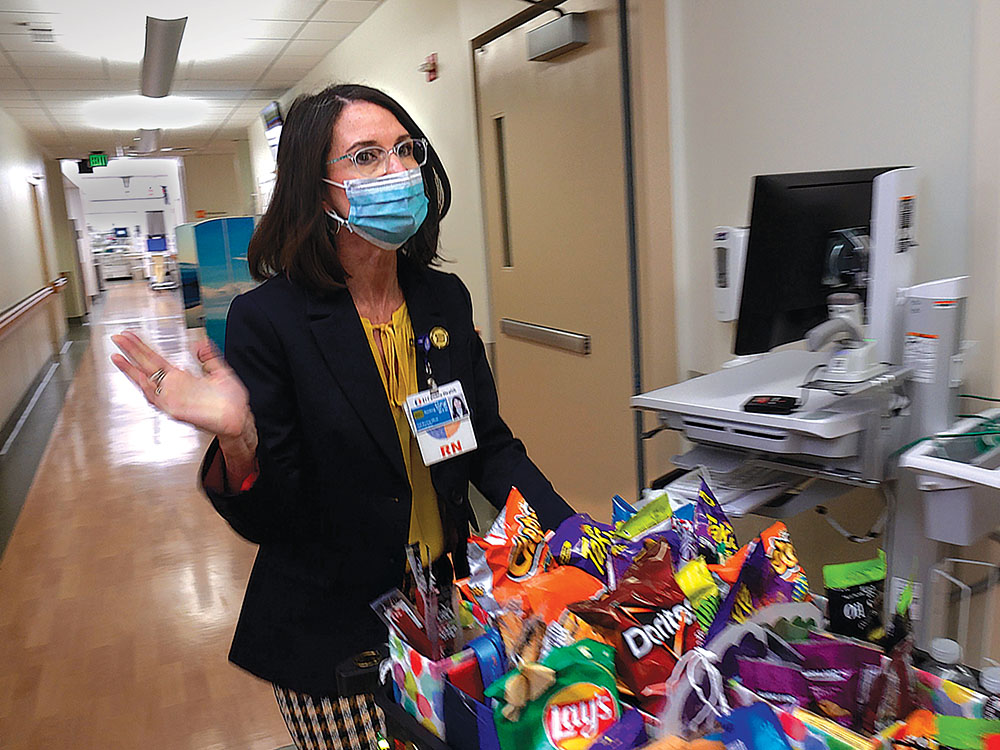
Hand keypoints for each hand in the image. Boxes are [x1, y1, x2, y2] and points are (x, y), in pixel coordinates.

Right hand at [110, 330, 250, 438]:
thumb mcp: (220, 372)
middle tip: (118, 338)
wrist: (239, 418)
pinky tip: (139, 378)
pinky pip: (158, 399)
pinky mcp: (176, 410)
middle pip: (146, 367)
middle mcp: (175, 388)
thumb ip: (209, 358)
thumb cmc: (231, 402)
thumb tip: (201, 344)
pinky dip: (148, 389)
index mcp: (182, 378)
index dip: (142, 348)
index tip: (130, 336)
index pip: (156, 359)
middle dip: (131, 353)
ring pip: (147, 382)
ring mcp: (173, 399)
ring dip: (132, 370)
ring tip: (119, 356)